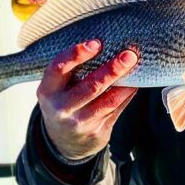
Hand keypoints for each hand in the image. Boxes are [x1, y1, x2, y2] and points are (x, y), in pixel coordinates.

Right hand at [37, 40, 137, 160]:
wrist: (64, 142)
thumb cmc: (64, 102)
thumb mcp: (57, 88)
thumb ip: (73, 71)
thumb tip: (106, 46)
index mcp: (48, 91)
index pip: (59, 69)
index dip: (76, 55)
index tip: (96, 43)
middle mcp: (62, 109)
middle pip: (91, 87)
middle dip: (112, 70)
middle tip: (128, 55)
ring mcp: (80, 123)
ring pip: (108, 101)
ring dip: (125, 83)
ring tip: (136, 67)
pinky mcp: (96, 133)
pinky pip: (116, 110)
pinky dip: (127, 95)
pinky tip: (134, 83)